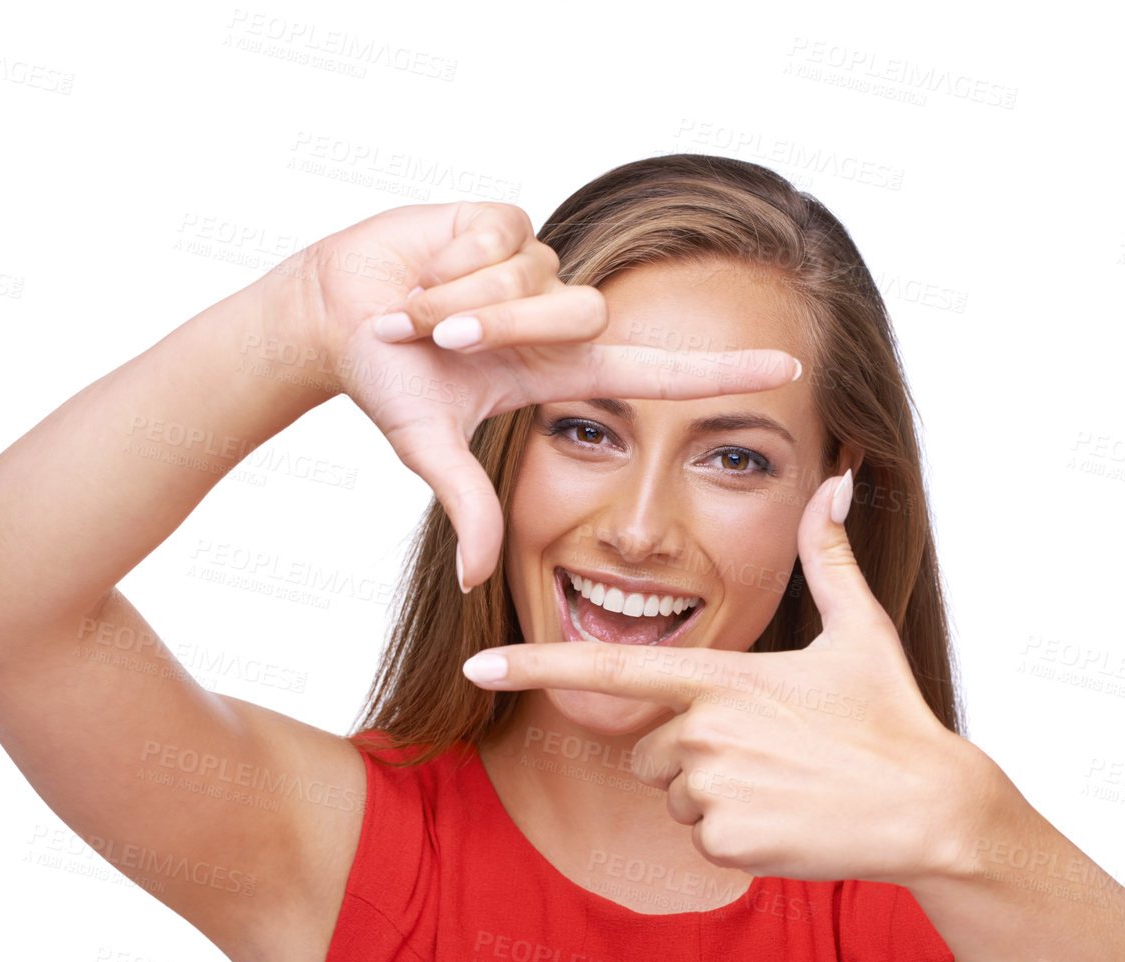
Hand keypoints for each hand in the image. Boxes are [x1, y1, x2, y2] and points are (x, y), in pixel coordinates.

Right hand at [291, 201, 801, 589]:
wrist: (333, 313)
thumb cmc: (387, 379)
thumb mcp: (430, 448)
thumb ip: (468, 507)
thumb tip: (479, 580)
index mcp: (559, 372)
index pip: (659, 374)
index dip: (722, 372)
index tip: (791, 368)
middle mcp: (561, 317)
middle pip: (583, 315)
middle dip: (499, 329)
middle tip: (435, 339)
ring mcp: (539, 266)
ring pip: (539, 277)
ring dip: (465, 299)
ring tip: (418, 309)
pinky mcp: (508, 219)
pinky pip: (502, 238)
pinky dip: (449, 262)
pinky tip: (424, 266)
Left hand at [456, 470, 997, 885]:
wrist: (930, 807)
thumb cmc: (891, 717)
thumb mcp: (859, 632)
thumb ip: (828, 558)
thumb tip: (839, 484)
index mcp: (721, 675)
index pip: (608, 667)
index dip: (533, 666)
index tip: (475, 667)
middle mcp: (703, 728)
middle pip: (651, 747)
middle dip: (693, 753)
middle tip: (768, 752)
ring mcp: (711, 786)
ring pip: (674, 794)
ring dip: (715, 794)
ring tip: (784, 784)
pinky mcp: (725, 840)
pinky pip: (701, 837)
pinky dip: (737, 835)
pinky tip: (788, 819)